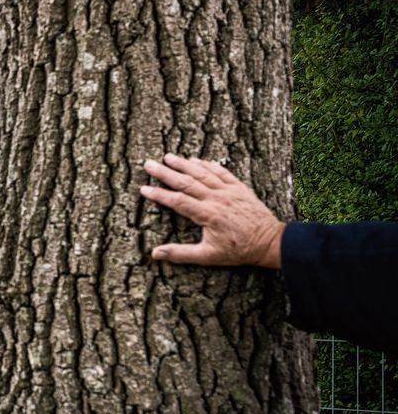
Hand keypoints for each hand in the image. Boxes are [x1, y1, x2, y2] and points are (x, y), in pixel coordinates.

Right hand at [139, 154, 284, 267]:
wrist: (269, 242)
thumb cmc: (238, 251)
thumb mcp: (208, 257)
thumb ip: (181, 254)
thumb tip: (155, 253)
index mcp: (207, 215)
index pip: (177, 201)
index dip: (159, 194)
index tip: (143, 189)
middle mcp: (216, 199)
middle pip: (186, 182)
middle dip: (165, 173)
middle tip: (149, 164)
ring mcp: (229, 191)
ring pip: (202, 173)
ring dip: (184, 164)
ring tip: (168, 157)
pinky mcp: (239, 188)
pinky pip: (221, 172)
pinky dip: (208, 165)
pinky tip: (197, 159)